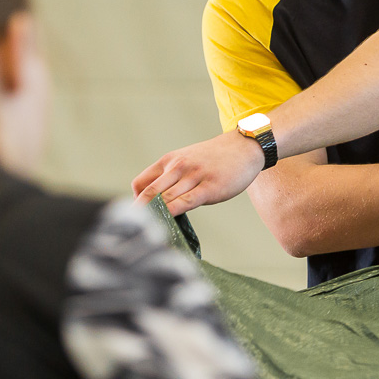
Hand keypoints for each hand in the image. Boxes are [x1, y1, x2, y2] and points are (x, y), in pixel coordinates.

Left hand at [132, 130, 266, 215]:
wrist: (244, 147)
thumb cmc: (214, 158)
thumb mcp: (187, 160)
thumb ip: (171, 178)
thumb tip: (157, 203)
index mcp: (169, 161)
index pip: (141, 183)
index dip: (136, 202)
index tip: (138, 217)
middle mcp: (178, 167)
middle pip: (150, 192)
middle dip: (140, 212)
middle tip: (134, 228)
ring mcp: (194, 176)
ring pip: (167, 198)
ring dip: (156, 214)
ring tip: (148, 230)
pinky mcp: (210, 187)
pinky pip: (186, 201)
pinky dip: (173, 212)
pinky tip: (167, 221)